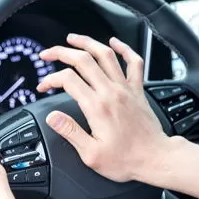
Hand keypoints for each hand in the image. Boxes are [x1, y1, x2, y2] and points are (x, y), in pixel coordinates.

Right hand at [37, 34, 167, 182]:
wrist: (155, 159)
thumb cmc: (126, 160)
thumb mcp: (91, 154)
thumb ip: (70, 132)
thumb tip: (52, 117)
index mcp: (97, 107)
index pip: (67, 80)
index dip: (50, 79)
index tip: (43, 87)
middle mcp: (111, 92)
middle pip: (83, 60)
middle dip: (61, 52)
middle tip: (48, 54)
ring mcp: (125, 89)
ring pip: (106, 55)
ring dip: (87, 43)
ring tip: (73, 38)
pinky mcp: (137, 90)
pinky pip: (134, 62)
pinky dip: (124, 49)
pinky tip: (115, 42)